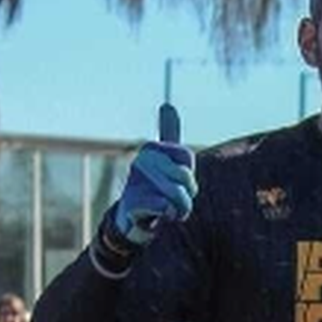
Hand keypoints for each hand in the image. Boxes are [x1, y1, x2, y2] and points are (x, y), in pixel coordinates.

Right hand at [112, 102, 196, 246]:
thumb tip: (167, 105)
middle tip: (177, 200)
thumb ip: (168, 133)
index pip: (187, 159)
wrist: (132, 216)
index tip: (178, 180)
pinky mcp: (133, 201)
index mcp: (152, 148)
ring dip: (181, 208)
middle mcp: (142, 160)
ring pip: (177, 193)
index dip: (189, 175)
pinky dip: (168, 214)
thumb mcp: (163, 158)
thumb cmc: (153, 186)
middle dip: (187, 194)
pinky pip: (166, 206)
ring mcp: (136, 180)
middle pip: (184, 176)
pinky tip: (159, 216)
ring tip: (171, 209)